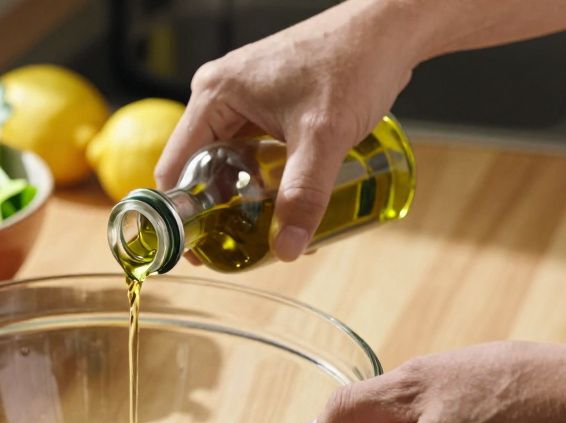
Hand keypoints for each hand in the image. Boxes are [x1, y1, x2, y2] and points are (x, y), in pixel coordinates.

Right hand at [155, 1, 418, 260]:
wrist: (389, 30)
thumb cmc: (353, 63)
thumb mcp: (323, 137)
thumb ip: (303, 195)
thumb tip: (285, 249)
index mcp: (214, 95)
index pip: (176, 167)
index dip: (182, 212)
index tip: (198, 248)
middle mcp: (220, 94)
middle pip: (200, 167)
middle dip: (217, 209)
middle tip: (234, 247)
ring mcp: (243, 98)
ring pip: (228, 160)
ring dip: (241, 195)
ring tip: (258, 230)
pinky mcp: (267, 102)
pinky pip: (250, 148)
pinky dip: (260, 177)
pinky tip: (279, 201)